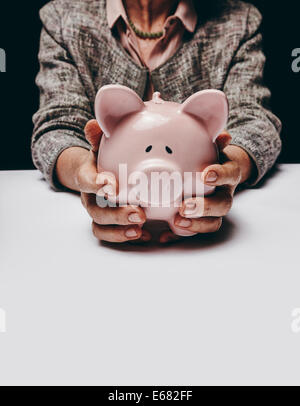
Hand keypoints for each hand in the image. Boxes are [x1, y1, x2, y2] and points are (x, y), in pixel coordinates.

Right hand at [56, 120, 150, 242]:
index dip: (97, 184)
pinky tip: (144, 236)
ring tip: (139, 231)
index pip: (86, 180)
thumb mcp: (100, 147)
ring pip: (101, 227)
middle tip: (139, 214)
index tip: (111, 185)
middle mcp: (90, 198)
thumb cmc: (102, 160)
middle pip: (96, 211)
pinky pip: (111, 236)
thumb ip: (98, 137)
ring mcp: (98, 213)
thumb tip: (93, 123)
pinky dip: (126, 238)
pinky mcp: (108, 224)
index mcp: (87, 177)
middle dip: (117, 214)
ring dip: (119, 231)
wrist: (94, 175)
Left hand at [160, 134, 254, 242]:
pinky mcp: (200, 222)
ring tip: (177, 221)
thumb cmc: (211, 159)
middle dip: (204, 207)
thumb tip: (224, 135)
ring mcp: (214, 211)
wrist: (216, 174)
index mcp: (228, 175)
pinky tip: (165, 236)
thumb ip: (217, 142)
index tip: (205, 175)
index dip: (220, 176)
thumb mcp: (214, 148)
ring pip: (213, 223)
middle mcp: (224, 195)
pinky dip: (178, 235)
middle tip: (185, 206)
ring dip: (196, 225)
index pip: (230, 175)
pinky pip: (192, 233)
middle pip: (222, 205)